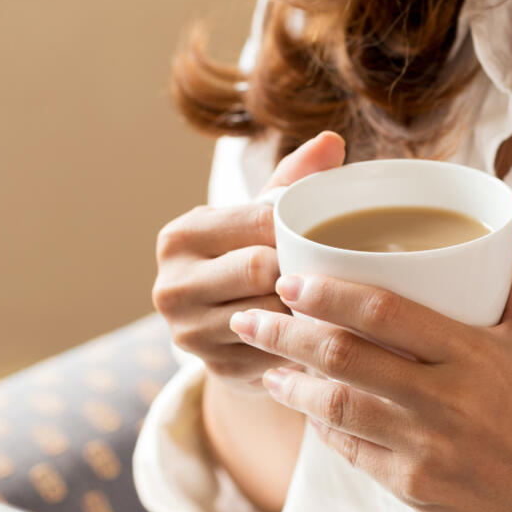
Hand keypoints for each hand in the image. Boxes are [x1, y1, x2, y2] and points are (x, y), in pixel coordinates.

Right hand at [152, 131, 345, 392]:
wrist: (229, 336)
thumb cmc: (251, 260)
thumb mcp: (260, 219)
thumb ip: (292, 180)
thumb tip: (332, 140)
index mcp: (180, 236)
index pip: (256, 222)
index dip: (300, 227)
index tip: (333, 231)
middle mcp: (172, 286)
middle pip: (260, 270)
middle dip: (301, 270)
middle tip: (339, 268)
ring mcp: (190, 334)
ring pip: (271, 314)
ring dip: (306, 309)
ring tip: (336, 300)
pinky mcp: (217, 370)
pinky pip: (278, 353)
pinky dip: (304, 343)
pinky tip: (323, 334)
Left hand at [229, 192, 511, 511]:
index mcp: (473, 353)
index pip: (384, 311)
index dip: (327, 292)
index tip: (289, 279)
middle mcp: (445, 400)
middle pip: (343, 357)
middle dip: (284, 334)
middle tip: (249, 316)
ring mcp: (425, 448)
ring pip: (334, 408)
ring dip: (289, 385)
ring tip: (264, 366)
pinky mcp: (412, 489)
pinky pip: (349, 452)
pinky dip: (320, 428)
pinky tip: (306, 412)